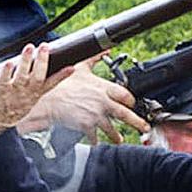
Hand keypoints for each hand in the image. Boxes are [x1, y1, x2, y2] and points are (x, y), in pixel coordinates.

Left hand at [0, 44, 73, 149]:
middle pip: (37, 76)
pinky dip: (6, 71)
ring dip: (26, 61)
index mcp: (34, 95)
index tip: (72, 68)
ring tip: (29, 48)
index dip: (61, 76)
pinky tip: (9, 63)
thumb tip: (45, 69)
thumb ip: (36, 86)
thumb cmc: (9, 110)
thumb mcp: (28, 101)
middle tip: (45, 47)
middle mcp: (25, 93)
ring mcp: (12, 92)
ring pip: (21, 75)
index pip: (51, 84)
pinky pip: (3, 80)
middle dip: (42, 60)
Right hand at [20, 52, 148, 143]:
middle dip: (137, 122)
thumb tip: (104, 50)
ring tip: (119, 139)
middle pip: (126, 114)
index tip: (130, 104)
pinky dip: (96, 140)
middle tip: (143, 127)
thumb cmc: (62, 83)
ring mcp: (95, 116)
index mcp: (104, 88)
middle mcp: (103, 102)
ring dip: (116, 136)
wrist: (48, 100)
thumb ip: (94, 58)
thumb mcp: (80, 67)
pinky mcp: (86, 126)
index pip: (125, 96)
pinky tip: (96, 141)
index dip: (130, 101)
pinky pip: (95, 136)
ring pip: (112, 129)